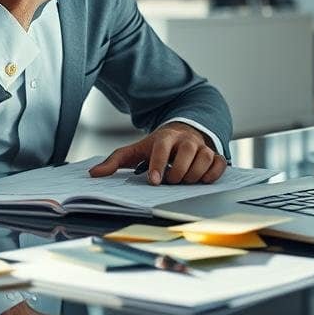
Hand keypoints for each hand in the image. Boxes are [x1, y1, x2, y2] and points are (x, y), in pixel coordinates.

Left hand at [88, 122, 226, 184]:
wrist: (183, 133)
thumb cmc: (157, 146)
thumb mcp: (135, 151)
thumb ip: (115, 162)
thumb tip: (94, 174)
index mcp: (165, 137)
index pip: (162, 147)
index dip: (158, 164)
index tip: (154, 181)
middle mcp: (186, 140)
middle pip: (187, 152)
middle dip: (178, 172)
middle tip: (171, 181)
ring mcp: (202, 147)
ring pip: (205, 158)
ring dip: (194, 175)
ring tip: (184, 181)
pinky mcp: (215, 156)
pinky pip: (219, 164)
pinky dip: (212, 174)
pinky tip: (202, 180)